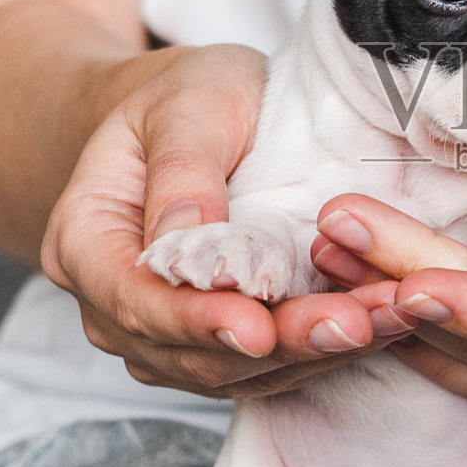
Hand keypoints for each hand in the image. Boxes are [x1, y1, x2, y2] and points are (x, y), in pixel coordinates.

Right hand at [41, 44, 408, 398]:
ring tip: (383, 323)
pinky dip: (325, 351)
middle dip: (277, 345)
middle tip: (350, 327)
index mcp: (83, 243)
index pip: (132, 301)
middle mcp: (115, 306)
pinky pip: (269, 364)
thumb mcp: (184, 105)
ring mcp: (165, 334)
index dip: (196, 322)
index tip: (257, 328)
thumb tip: (183, 246)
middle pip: (189, 350)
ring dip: (313, 354)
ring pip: (235, 371)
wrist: (202, 110)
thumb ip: (181, 172)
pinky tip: (381, 325)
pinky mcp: (221, 341)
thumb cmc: (186, 95)